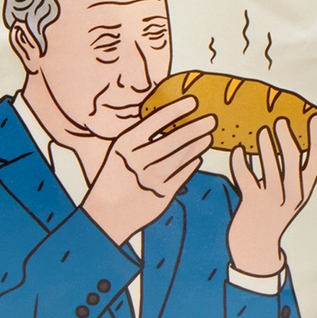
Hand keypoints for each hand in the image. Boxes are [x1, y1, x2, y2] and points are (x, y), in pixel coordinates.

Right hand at [82, 96, 215, 247]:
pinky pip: (182, 175)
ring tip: (208, 137)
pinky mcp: (161, 195)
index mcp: (125, 145)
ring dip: (197, 146)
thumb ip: (140, 138)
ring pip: (181, 158)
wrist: (104, 216)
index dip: (176, 110)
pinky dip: (192, 165)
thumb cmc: (113, 178)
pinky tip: (197, 158)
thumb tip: (170, 119)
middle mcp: (138, 160)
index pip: (154, 121)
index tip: (193, 101)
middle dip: (195, 128)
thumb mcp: (119, 153)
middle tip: (212, 119)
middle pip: (173, 140)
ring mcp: (150, 179)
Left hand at [226, 114, 316, 277]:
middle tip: (281, 120)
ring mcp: (272, 201)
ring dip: (265, 146)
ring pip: (270, 167)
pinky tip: (237, 150)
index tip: (316, 118)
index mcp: (303, 192)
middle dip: (287, 138)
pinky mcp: (252, 204)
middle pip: (294, 160)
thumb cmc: (270, 217)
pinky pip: (246, 177)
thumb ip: (289, 176)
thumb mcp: (288, 198)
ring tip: (261, 131)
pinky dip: (241, 162)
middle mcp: (292, 196)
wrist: (255, 249)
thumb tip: (285, 144)